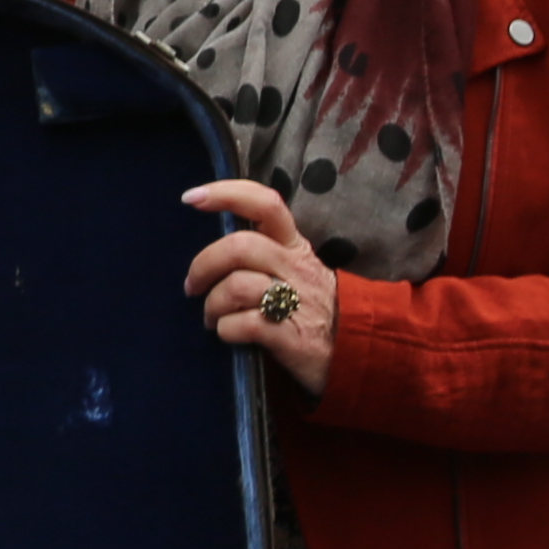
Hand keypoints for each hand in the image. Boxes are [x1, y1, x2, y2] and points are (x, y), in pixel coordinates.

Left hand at [182, 179, 336, 396]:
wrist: (356, 354)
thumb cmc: (310, 310)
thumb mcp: (294, 272)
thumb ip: (261, 254)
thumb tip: (212, 250)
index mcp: (295, 247)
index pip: (265, 204)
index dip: (227, 194)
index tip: (191, 198)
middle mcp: (297, 268)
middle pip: (240, 246)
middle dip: (203, 265)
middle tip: (192, 286)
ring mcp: (297, 302)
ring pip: (236, 286)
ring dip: (212, 305)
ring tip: (213, 319)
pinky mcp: (293, 337)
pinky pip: (244, 324)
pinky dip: (226, 330)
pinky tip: (229, 334)